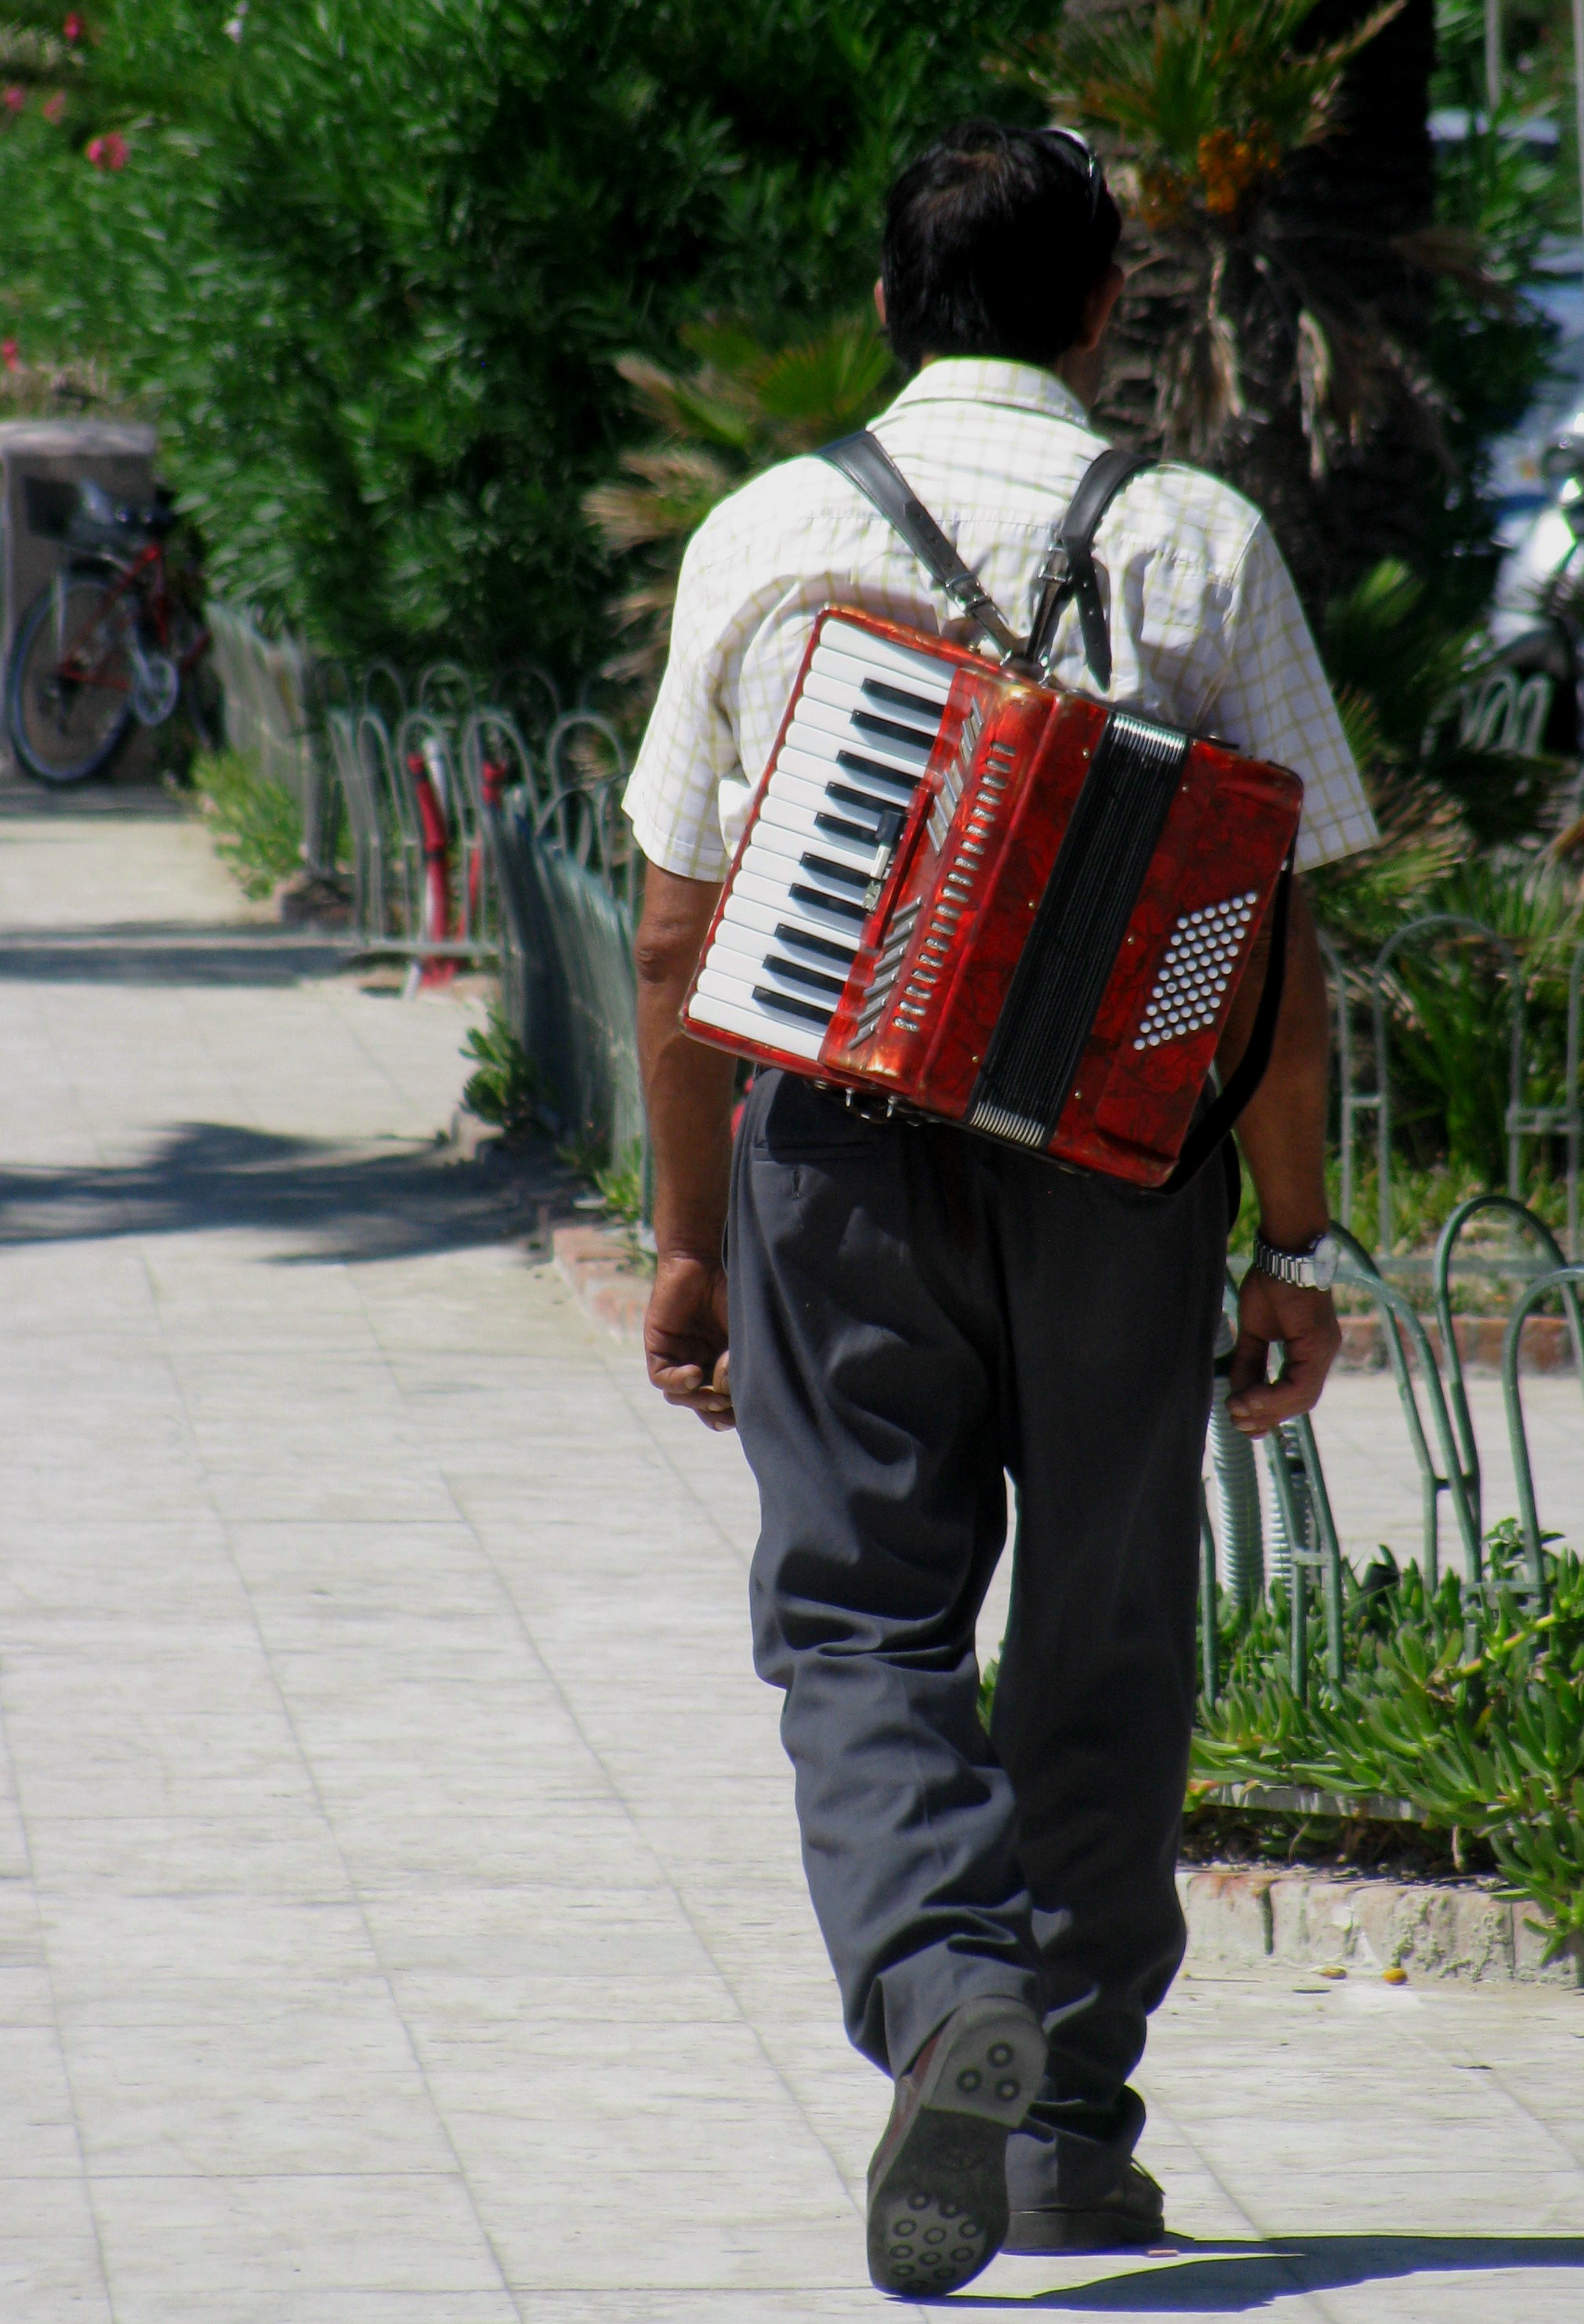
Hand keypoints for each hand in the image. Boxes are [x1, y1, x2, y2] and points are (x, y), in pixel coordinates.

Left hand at [644, 1250, 733, 1429]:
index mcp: (724, 1362)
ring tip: (713, 1395)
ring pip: (681, 1396)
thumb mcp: (744, 1332)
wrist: (705, 1258)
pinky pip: (662, 1378)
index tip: (745, 1415)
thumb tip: (730, 1395)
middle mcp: (701, 1361)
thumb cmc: (733, 1290)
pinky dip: (678, 1382)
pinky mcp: (658, 1347)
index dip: (733, 1415)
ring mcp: (679, 1355)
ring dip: (697, 1401)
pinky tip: (695, 1375)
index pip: (726, 1402)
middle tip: (727, 1409)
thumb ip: (739, 1363)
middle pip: (702, 1405)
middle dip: (715, 1412)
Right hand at [1227, 1266, 1340, 1438]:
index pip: (1297, 1393)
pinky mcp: (1317, 1343)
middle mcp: (1323, 1353)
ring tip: (1237, 1408)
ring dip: (1268, 1409)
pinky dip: (1274, 1395)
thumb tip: (1237, 1392)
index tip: (1244, 1421)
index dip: (1272, 1411)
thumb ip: (1250, 1361)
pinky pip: (1299, 1382)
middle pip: (1301, 1401)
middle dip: (1267, 1416)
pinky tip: (1250, 1397)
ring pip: (1302, 1397)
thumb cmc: (1271, 1283)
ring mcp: (1324, 1349)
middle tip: (1237, 1421)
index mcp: (1311, 1351)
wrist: (1283, 1252)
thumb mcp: (1254, 1331)